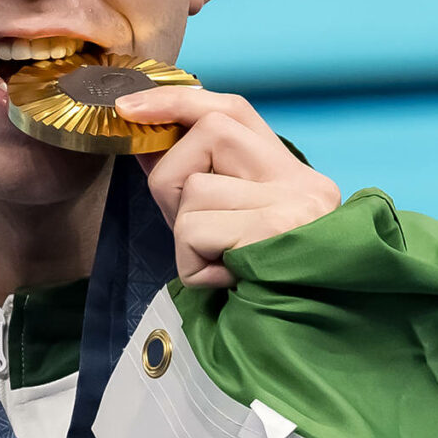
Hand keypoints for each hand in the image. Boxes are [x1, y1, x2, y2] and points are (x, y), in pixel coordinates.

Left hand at [115, 86, 341, 289]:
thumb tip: (145, 142)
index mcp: (291, 174)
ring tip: (220, 263)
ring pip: (195, 188)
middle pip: (209, 132)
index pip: (233, 110)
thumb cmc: (258, 288)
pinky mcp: (276, 229)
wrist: (307, 336)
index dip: (177, 101)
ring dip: (187, 236)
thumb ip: (196, 184)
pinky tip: (224, 280)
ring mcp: (294, 202)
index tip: (130, 107)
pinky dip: (194, 263)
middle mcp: (301, 180)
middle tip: (194, 233)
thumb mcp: (225, 227)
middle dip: (174, 179)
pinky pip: (195, 230)